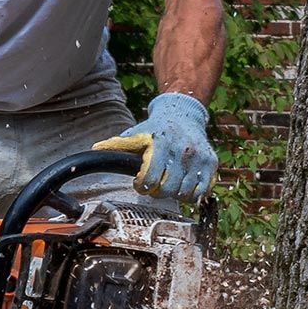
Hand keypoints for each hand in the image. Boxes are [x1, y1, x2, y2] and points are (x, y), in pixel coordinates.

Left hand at [94, 92, 217, 203]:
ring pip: (185, 194)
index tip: (141, 184)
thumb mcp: (137, 133)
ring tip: (169, 184)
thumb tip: (96, 149)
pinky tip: (184, 185)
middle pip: (168, 190)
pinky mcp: (211, 163)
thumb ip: (118, 144)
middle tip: (155, 186)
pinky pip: (201, 192)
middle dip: (158, 192)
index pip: (150, 179)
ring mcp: (199, 158)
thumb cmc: (157, 128)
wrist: (184, 114)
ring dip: (174, 194)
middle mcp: (183, 150)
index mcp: (161, 143)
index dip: (142, 186)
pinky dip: (191, 194)